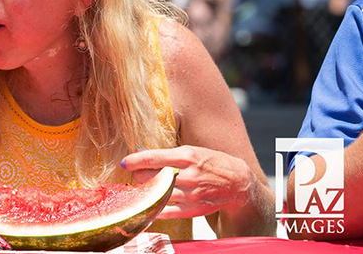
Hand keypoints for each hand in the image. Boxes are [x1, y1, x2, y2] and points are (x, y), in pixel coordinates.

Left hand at [122, 145, 255, 218]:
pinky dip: (155, 208)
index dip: (135, 160)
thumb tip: (142, 153)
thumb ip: (168, 154)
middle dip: (139, 175)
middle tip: (135, 174)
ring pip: (158, 194)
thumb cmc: (213, 163)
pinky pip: (167, 211)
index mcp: (187, 156)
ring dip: (145, 191)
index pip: (154, 158)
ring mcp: (191, 194)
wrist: (238, 184)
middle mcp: (188, 175)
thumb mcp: (192, 151)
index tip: (125, 162)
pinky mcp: (193, 209)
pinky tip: (149, 203)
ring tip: (141, 187)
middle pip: (152, 177)